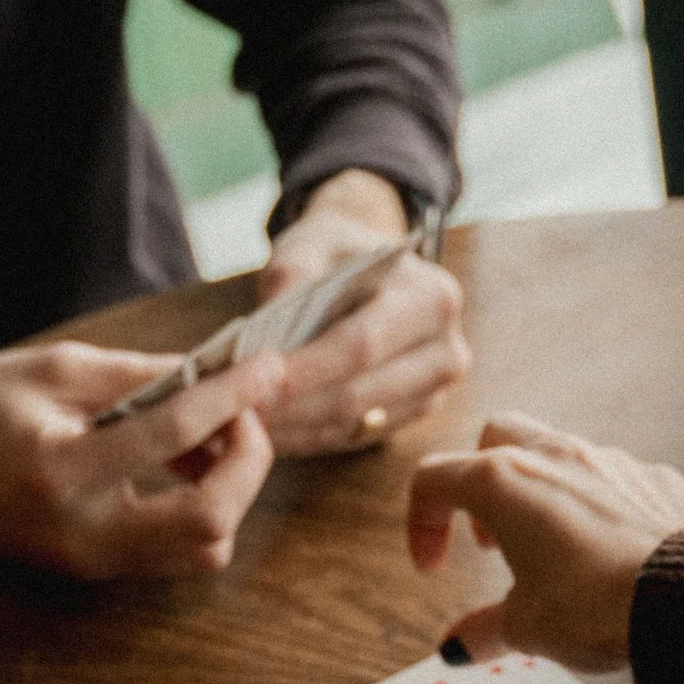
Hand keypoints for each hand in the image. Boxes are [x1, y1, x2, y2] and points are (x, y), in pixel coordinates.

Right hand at [0, 338, 280, 579]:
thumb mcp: (55, 370)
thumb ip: (141, 375)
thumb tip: (220, 369)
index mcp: (62, 470)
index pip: (173, 433)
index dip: (234, 395)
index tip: (272, 366)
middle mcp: (81, 531)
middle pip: (211, 522)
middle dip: (248, 464)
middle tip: (242, 414)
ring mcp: (88, 560)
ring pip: (202, 548)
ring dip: (227, 490)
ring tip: (209, 436)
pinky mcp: (91, 569)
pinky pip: (171, 550)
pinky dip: (197, 507)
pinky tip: (181, 462)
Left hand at [257, 170, 468, 458]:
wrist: (373, 265)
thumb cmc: (337, 253)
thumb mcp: (310, 246)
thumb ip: (289, 282)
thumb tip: (259, 340)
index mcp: (432, 299)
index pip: (360, 344)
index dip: (304, 370)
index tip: (252, 384)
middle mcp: (447, 350)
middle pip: (359, 394)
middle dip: (292, 408)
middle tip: (236, 413)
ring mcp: (435, 390)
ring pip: (355, 423)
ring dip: (295, 431)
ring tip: (243, 425)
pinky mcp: (414, 415)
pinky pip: (356, 436)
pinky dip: (309, 437)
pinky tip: (271, 432)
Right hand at [405, 412, 683, 665]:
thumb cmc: (596, 607)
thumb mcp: (526, 628)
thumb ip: (483, 632)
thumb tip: (457, 649)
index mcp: (504, 483)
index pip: (434, 479)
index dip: (422, 524)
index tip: (434, 569)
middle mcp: (555, 456)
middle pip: (496, 437)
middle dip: (482, 483)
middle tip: (489, 541)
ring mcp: (610, 461)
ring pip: (560, 453)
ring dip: (542, 494)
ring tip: (552, 553)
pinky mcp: (656, 478)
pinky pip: (615, 479)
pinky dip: (599, 507)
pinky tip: (610, 553)